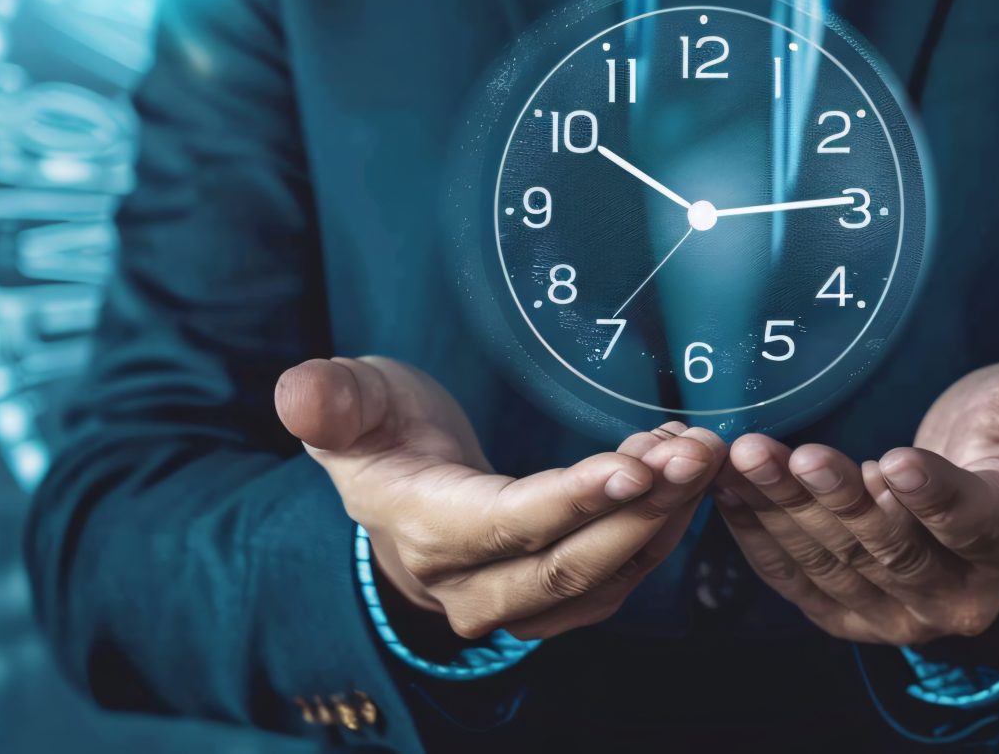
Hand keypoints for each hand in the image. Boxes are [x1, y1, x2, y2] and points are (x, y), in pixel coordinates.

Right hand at [276, 356, 725, 639]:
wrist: (393, 488)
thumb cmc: (379, 433)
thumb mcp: (350, 401)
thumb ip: (330, 399)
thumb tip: (299, 393)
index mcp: (423, 529)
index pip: (507, 525)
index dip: (574, 500)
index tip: (637, 463)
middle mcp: (467, 585)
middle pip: (570, 564)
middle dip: (645, 508)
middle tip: (698, 449)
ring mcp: (511, 604)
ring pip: (602, 580)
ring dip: (664, 522)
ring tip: (699, 455)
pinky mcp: (550, 604)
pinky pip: (615, 582)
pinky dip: (657, 533)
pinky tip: (680, 480)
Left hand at [714, 353, 998, 648]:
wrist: (971, 475)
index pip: (971, 525)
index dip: (933, 497)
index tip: (891, 459)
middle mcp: (959, 595)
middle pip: (891, 550)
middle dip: (837, 499)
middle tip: (793, 452)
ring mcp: (899, 612)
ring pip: (835, 564)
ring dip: (784, 511)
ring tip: (749, 457)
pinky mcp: (848, 611)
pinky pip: (796, 582)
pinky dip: (758, 535)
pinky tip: (730, 489)